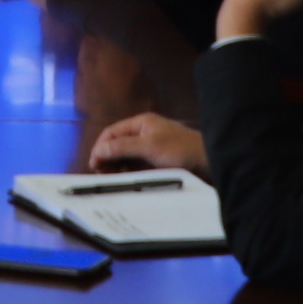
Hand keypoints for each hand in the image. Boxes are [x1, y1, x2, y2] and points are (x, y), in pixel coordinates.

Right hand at [88, 113, 206, 172]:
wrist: (209, 162)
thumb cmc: (181, 149)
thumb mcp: (149, 147)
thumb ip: (122, 147)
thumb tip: (98, 150)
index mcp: (141, 123)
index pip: (112, 132)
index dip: (100, 147)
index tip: (94, 164)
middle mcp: (144, 133)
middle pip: (117, 144)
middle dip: (107, 157)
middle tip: (100, 174)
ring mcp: (150, 147)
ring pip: (126, 156)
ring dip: (116, 166)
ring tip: (111, 179)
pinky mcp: (156, 161)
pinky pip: (136, 165)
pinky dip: (128, 171)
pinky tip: (125, 180)